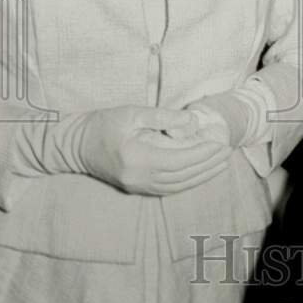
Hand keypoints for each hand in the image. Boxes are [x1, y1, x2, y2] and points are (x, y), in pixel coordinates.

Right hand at [76, 105, 231, 195]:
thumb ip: (163, 117)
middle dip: (209, 164)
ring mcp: (138, 187)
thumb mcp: (132, 112)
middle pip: (183, 174)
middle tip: (228, 151)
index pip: (180, 159)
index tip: (220, 142)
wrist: (75, 145)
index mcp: (138, 158)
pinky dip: (189, 181)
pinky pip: (170, 188)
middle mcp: (140, 178)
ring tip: (221, 162)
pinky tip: (201, 172)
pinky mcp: (138, 189)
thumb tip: (192, 121)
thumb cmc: (103, 124)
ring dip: (203, 175)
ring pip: (179, 185)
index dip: (203, 152)